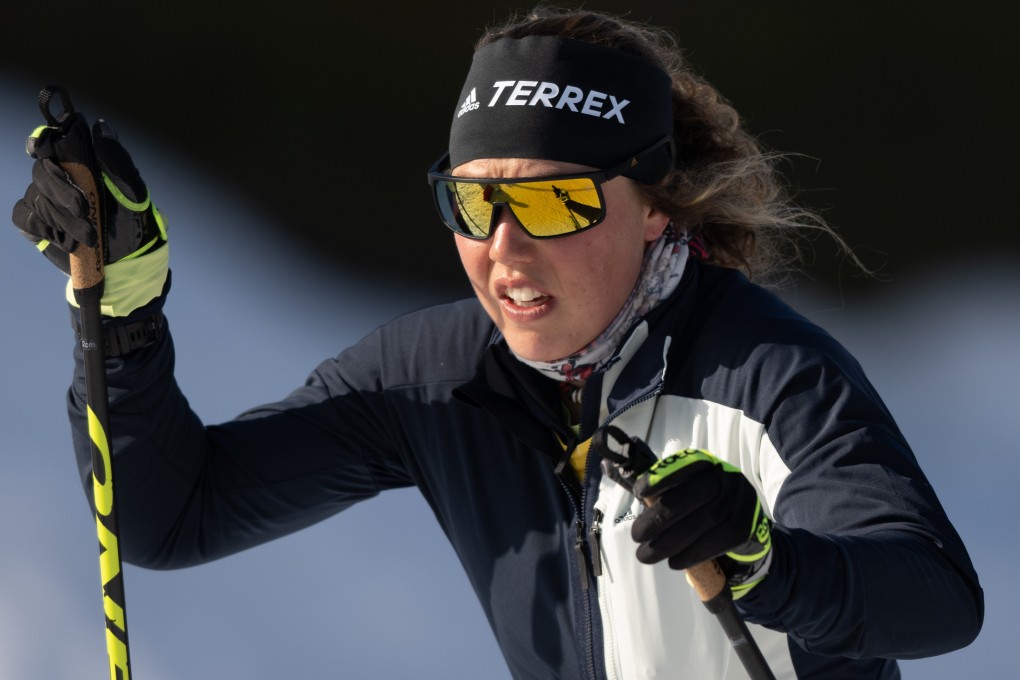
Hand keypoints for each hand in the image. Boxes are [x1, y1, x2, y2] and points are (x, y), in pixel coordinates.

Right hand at [12, 119, 167, 315]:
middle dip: (61, 192)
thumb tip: (102, 127)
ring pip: (36, 198)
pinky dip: (41, 227)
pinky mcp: (38, 225)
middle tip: (84, 211)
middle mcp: (61, 179)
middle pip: (42, 172)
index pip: (54, 144)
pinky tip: (62, 239)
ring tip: (89, 238)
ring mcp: (46, 201)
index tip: (40, 147)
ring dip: (62, 219)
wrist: (127, 267)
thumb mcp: (134, 195)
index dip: (42, 141)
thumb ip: (119, 163)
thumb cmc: (134, 226)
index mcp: (84, 166)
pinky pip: (24, 217)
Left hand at [630, 447, 772, 598]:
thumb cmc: (702, 508)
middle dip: (661, 516)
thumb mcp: (686, 492)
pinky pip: (717, 541)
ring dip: (671, 542)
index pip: (687, 464)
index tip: (639, 492)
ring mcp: (741, 502)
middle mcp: (727, 478)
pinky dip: (692, 554)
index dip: (663, 476)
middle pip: (694, 494)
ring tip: (647, 555)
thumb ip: (662, 490)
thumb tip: (626, 484)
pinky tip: (674, 562)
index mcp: (708, 465)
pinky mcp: (746, 527)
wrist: (744, 530)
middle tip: (636, 535)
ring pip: (705, 521)